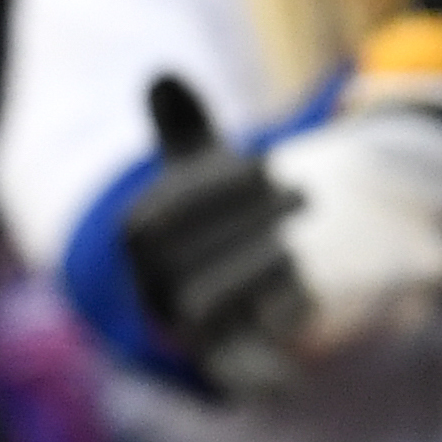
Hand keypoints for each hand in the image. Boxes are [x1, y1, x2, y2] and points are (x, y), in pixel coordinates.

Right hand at [119, 73, 309, 400]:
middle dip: (248, 223)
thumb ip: (181, 128)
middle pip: (183, 259)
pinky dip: (268, 327)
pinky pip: (236, 359)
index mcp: (135, 242)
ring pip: (206, 306)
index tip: (264, 161)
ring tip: (298, 245)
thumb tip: (163, 76)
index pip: (155, 217)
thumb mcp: (196, 172)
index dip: (213, 188)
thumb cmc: (206, 222)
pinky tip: (306, 294)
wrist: (209, 307)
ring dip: (257, 269)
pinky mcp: (220, 366)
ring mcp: (181, 332)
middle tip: (305, 193)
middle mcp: (147, 290)